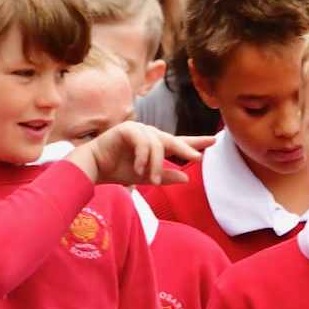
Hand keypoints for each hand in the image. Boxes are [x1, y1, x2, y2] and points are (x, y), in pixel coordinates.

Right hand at [68, 124, 213, 186]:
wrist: (94, 168)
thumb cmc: (118, 170)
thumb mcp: (146, 177)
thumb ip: (165, 176)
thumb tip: (187, 178)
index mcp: (155, 145)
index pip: (179, 142)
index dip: (195, 142)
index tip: (214, 140)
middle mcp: (149, 135)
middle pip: (173, 140)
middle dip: (185, 149)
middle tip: (197, 158)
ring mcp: (138, 129)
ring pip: (157, 144)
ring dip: (156, 164)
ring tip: (153, 180)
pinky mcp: (127, 128)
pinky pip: (142, 142)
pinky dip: (143, 157)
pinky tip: (138, 169)